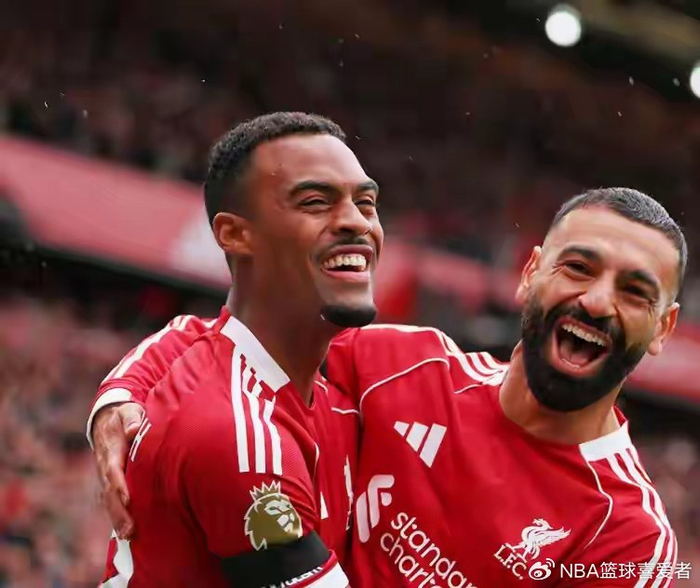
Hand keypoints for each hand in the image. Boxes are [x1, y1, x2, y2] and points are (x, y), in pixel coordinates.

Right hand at [93, 402, 144, 538]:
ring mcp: (105, 477)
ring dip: (117, 519)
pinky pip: (110, 501)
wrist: (107, 420)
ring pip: (108, 501)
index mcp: (111, 450)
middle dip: (118, 511)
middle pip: (109, 492)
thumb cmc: (124, 417)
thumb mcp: (128, 412)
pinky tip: (125, 532)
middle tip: (129, 529)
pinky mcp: (109, 482)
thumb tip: (134, 429)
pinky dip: (116, 516)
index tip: (128, 499)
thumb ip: (131, 419)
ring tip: (128, 536)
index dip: (119, 485)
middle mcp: (105, 467)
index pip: (113, 470)